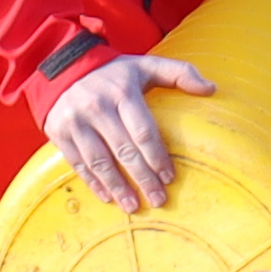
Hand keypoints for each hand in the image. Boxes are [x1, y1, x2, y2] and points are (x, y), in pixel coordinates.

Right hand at [38, 51, 212, 211]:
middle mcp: (96, 106)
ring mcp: (75, 121)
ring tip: (134, 206)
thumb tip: (211, 89)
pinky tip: (108, 197)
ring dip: (117, 186)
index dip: (157, 156)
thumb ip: (179, 73)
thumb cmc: (114, 73)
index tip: (169, 177)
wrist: (63, 68)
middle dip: (142, 178)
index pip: (142, 130)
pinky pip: (78, 163)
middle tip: (158, 199)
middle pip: (123, 150)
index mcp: (121, 92)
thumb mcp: (146, 65)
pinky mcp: (59, 132)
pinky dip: (93, 182)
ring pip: (99, 161)